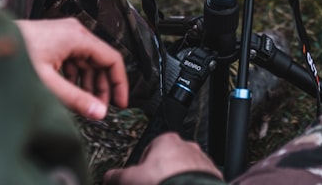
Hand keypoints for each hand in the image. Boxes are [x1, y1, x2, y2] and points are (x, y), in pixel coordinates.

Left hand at [14, 18, 127, 118]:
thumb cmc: (14, 54)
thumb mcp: (48, 82)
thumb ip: (76, 99)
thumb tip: (99, 112)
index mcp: (77, 37)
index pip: (112, 59)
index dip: (119, 83)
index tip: (120, 104)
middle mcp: (74, 32)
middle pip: (100, 61)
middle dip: (102, 87)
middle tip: (99, 109)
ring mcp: (64, 35)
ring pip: (87, 61)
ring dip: (88, 83)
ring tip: (83, 104)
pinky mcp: (54, 40)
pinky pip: (74, 60)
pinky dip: (75, 77)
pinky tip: (68, 93)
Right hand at [104, 133, 222, 184]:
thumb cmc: (163, 183)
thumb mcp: (130, 179)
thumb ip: (117, 176)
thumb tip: (109, 177)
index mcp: (167, 141)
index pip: (149, 151)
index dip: (142, 168)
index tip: (140, 179)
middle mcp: (187, 147)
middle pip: (167, 162)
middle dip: (160, 175)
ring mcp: (201, 161)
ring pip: (184, 171)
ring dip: (176, 180)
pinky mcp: (212, 176)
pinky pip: (197, 180)